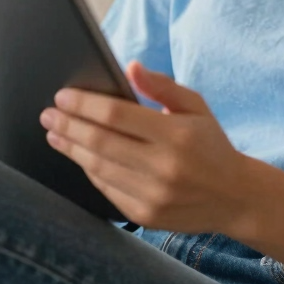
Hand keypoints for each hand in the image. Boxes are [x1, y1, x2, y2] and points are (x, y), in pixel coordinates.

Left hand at [39, 60, 257, 233]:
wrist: (235, 197)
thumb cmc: (211, 144)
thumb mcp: (196, 106)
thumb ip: (162, 85)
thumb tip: (129, 67)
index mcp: (177, 134)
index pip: (116, 115)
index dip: (84, 104)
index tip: (62, 96)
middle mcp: (164, 167)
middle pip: (100, 142)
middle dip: (68, 126)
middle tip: (48, 114)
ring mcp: (153, 195)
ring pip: (98, 168)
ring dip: (71, 148)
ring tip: (54, 133)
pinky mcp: (146, 216)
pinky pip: (106, 189)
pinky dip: (88, 170)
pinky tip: (78, 155)